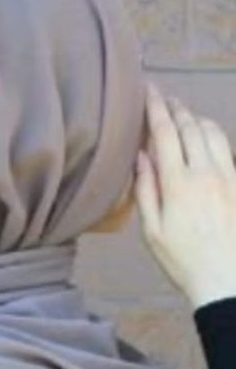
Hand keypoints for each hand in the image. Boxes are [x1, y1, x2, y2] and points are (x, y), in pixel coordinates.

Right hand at [134, 81, 235, 309]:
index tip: (148, 89)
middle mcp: (204, 172)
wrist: (226, 279)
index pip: (164, 132)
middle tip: (163, 98)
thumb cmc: (183, 261)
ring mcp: (227, 175)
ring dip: (195, 117)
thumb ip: (145, 190)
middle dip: (175, 107)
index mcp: (177, 183)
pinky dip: (212, 134)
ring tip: (184, 115)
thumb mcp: (153, 232)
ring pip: (212, 131)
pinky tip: (205, 137)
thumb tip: (141, 157)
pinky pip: (226, 147)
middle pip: (189, 125)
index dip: (155, 106)